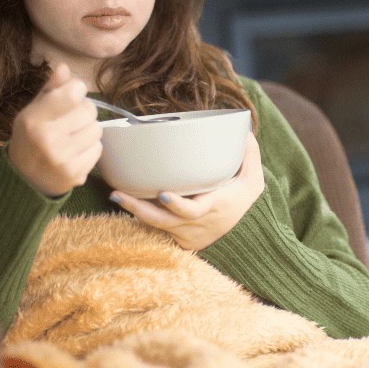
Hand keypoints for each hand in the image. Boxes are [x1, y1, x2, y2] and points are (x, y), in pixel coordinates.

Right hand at [7, 63, 102, 197]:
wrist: (26, 179)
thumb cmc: (31, 137)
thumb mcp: (33, 110)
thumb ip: (51, 88)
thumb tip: (64, 67)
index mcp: (33, 120)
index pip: (73, 92)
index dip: (76, 90)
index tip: (71, 94)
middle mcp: (47, 140)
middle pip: (89, 110)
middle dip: (83, 111)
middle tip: (70, 119)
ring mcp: (62, 160)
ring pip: (97, 129)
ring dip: (88, 129)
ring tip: (72, 136)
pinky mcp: (76, 175)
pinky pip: (98, 149)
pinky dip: (90, 147)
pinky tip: (74, 151)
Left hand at [110, 132, 263, 249]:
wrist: (240, 234)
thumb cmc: (240, 200)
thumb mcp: (253, 181)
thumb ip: (250, 156)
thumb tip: (245, 131)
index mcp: (214, 209)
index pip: (194, 212)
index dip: (178, 206)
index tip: (163, 194)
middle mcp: (196, 226)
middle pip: (164, 221)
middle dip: (140, 209)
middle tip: (119, 194)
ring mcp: (184, 235)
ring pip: (155, 226)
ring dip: (133, 211)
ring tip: (115, 194)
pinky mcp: (175, 239)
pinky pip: (155, 229)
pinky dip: (139, 216)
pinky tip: (123, 201)